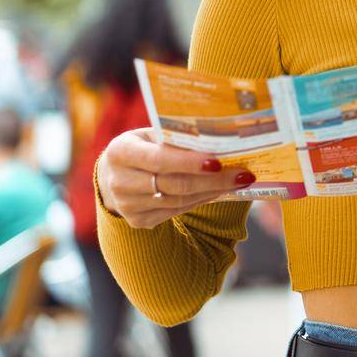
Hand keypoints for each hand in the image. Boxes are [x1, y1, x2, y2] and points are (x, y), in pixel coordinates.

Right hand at [97, 128, 254, 228]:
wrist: (113, 175)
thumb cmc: (142, 147)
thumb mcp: (151, 135)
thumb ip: (175, 138)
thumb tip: (218, 139)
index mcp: (120, 152)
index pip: (159, 159)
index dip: (189, 162)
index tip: (219, 162)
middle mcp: (120, 182)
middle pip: (173, 184)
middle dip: (213, 180)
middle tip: (243, 175)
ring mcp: (128, 206)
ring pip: (178, 201)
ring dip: (212, 191)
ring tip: (238, 182)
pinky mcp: (138, 221)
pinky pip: (176, 211)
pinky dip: (200, 200)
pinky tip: (219, 191)